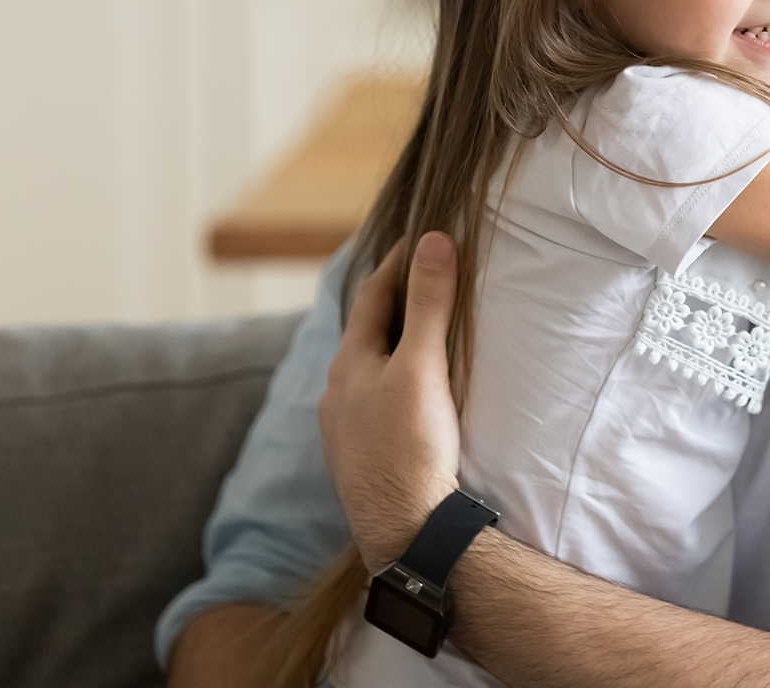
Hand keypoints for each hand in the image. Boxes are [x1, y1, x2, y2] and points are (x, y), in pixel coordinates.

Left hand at [319, 232, 464, 571]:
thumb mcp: (423, 366)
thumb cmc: (411, 446)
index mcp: (348, 363)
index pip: (372, 295)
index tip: (421, 240)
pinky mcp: (358, 460)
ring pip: (366, 375)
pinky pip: (372, 408)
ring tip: (421, 341)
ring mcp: (343, 430)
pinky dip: (392, 388)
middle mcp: (336, 393)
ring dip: (390, 351)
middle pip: (366, 334)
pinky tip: (409, 403)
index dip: (398, 264)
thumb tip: (433, 240)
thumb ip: (430, 303)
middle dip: (394, 307)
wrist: (403, 530)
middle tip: (424, 283)